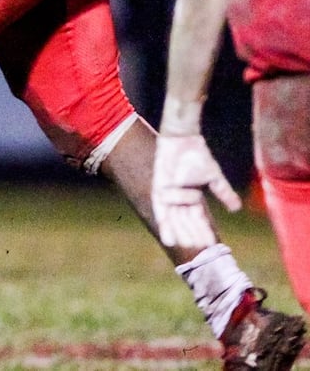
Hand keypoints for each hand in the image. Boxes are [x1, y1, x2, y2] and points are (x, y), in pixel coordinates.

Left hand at [152, 131, 240, 248]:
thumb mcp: (213, 177)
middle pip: (186, 223)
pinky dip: (165, 225)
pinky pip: (161, 212)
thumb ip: (223, 193)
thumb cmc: (197, 155)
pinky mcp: (158, 190)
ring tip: (188, 251)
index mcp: (192, 198)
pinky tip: (168, 239)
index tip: (212, 246)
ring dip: (181, 235)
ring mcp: (168, 196)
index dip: (205, 232)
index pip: (199, 219)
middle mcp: (179, 200)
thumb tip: (237, 208)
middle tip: (201, 255)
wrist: (182, 140)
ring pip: (175, 221)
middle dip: (193, 237)